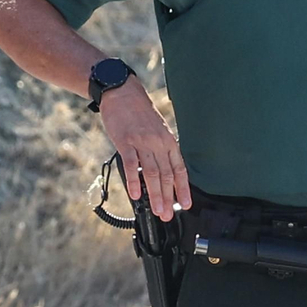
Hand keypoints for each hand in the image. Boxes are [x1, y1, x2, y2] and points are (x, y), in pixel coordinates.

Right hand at [98, 79, 190, 220]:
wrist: (122, 92)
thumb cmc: (138, 111)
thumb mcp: (157, 129)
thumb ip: (160, 149)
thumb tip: (161, 170)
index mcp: (168, 140)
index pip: (179, 169)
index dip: (183, 188)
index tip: (185, 204)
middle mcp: (158, 142)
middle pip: (166, 174)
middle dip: (168, 197)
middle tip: (168, 214)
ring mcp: (142, 142)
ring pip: (151, 173)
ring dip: (155, 194)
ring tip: (157, 210)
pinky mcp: (125, 141)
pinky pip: (131, 164)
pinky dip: (134, 181)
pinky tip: (135, 195)